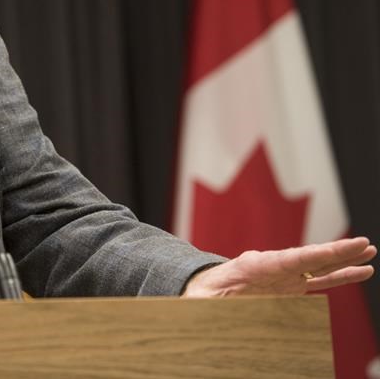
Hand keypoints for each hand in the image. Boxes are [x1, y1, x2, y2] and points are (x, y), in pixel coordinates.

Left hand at [182, 236, 375, 297]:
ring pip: (320, 267)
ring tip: (369, 254)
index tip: (339, 248)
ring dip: (345, 261)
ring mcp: (285, 275)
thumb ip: (200, 304)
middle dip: (337, 252)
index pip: (292, 259)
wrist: (205, 287)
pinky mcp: (291, 285)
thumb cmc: (202, 293)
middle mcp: (275, 267)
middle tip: (365, 243)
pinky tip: (360, 272)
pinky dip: (340, 276)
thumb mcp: (198, 299)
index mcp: (256, 265)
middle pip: (311, 258)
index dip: (317, 255)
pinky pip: (320, 279)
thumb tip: (192, 310)